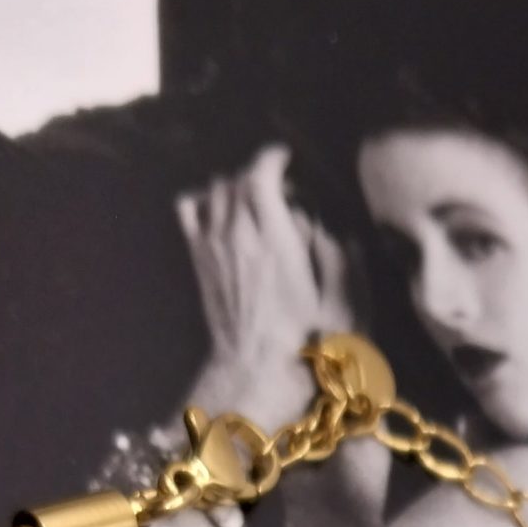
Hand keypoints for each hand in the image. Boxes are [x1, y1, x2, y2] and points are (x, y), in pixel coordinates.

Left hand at [177, 144, 350, 433]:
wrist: (253, 368)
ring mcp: (212, 244)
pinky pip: (188, 209)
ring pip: (214, 188)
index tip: (287, 160)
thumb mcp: (337, 302)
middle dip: (260, 175)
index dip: (274, 158)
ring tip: (253, 201)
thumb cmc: (301, 341)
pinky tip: (219, 211)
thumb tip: (332, 228)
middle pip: (238, 178)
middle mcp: (238, 234)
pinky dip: (201, 200)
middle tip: (281, 191)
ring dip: (234, 186)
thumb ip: (339, 257)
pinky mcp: (198, 258)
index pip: (261, 174)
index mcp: (273, 239)